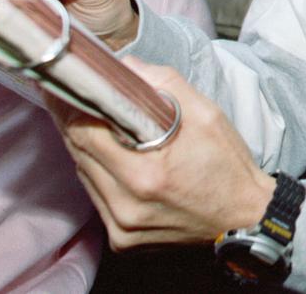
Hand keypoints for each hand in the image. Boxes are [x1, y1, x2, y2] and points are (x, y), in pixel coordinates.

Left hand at [49, 59, 275, 249]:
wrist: (245, 218)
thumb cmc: (227, 165)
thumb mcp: (206, 113)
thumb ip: (163, 83)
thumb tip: (124, 65)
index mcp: (146, 172)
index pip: (85, 132)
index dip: (69, 106)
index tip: (60, 86)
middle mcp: (127, 204)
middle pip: (78, 153)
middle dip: (72, 122)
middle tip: (69, 98)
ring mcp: (122, 227)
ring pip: (83, 175)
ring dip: (85, 148)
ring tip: (94, 125)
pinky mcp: (122, 240)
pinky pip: (96, 198)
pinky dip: (99, 175)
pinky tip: (114, 160)